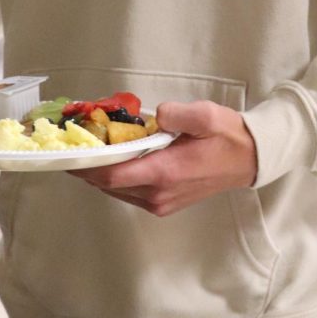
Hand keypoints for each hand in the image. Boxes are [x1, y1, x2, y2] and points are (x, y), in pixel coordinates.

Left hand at [70, 100, 257, 215]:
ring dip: (99, 173)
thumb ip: (175, 114)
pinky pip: (128, 193)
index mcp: (165, 173)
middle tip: (72, 145)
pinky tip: (113, 159)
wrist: (248, 160)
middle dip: (87, 167)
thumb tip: (154, 116)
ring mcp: (160, 202)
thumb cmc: (226, 135)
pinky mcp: (164, 203)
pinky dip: (114, 179)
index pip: (113, 176)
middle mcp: (158, 194)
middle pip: (108, 185)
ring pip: (116, 191)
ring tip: (88, 149)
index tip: (68, 151)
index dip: (86, 165)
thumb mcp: (204, 115)